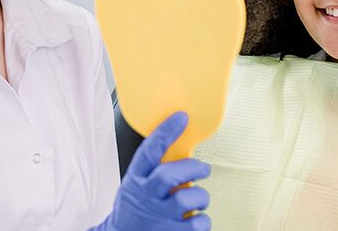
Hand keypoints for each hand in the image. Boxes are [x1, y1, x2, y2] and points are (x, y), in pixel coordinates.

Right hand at [92, 112, 211, 230]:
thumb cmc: (133, 209)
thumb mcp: (134, 185)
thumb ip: (153, 170)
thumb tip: (181, 149)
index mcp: (135, 181)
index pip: (148, 152)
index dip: (166, 132)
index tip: (181, 118)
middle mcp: (146, 198)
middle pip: (169, 175)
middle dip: (193, 167)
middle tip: (204, 168)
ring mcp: (158, 218)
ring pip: (189, 199)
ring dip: (200, 196)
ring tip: (197, 199)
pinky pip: (198, 223)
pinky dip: (202, 220)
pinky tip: (195, 219)